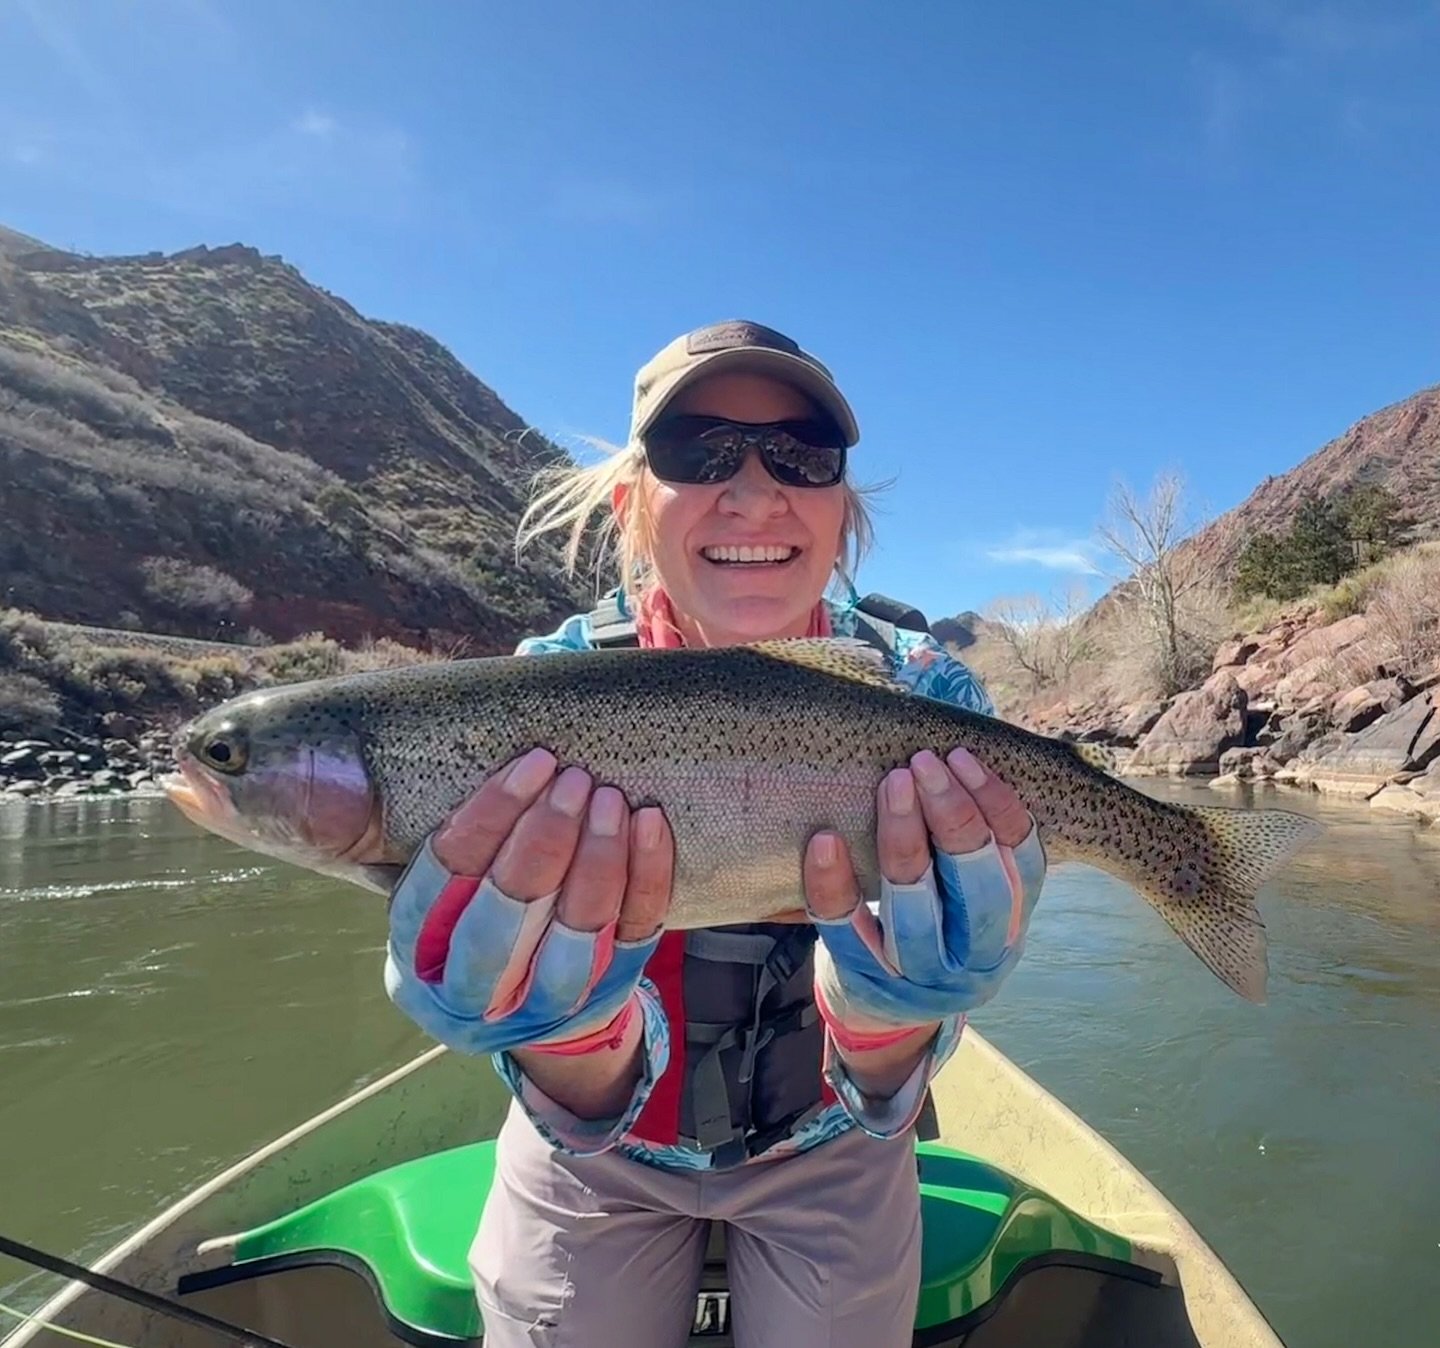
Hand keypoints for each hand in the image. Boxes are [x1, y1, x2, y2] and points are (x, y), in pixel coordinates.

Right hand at [384, 747, 673, 1056]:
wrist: (534, 1006)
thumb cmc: (474, 913)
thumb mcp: (433, 888)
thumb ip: (416, 825)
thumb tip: (367, 736)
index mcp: (414, 957)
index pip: (435, 888)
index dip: (483, 821)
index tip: (527, 765)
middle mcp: (469, 995)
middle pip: (501, 921)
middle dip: (541, 842)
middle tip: (571, 779)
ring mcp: (540, 1008)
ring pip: (572, 941)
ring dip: (596, 862)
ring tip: (609, 798)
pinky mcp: (604, 998)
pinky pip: (631, 938)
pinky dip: (645, 878)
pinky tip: (648, 824)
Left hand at [804, 746, 1045, 1035]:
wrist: (885, 1010)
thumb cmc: (932, 918)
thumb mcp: (965, 887)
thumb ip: (972, 826)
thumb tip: (954, 726)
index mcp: (1012, 920)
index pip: (1023, 859)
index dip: (997, 804)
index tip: (963, 756)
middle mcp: (978, 957)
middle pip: (977, 885)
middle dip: (954, 817)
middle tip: (926, 762)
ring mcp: (922, 978)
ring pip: (914, 908)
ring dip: (902, 838)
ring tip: (891, 782)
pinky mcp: (868, 984)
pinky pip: (847, 932)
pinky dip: (834, 885)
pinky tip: (825, 839)